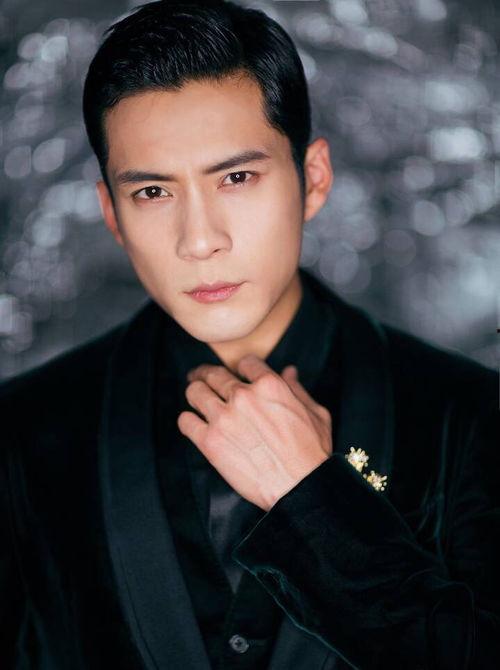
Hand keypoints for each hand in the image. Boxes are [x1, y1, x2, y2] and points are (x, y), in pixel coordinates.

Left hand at [177, 354, 332, 510]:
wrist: (300, 488)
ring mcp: (224, 418)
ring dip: (195, 392)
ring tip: (196, 398)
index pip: (246, 362)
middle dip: (206, 373)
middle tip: (200, 376)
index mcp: (269, 385)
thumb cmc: (312, 453)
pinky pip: (185, 421)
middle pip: (213, 373)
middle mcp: (243, 396)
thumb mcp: (315, 414)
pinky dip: (188, 421)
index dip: (242, 367)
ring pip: (194, 391)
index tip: (238, 374)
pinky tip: (194, 424)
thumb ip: (298, 389)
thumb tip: (289, 371)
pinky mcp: (210, 441)